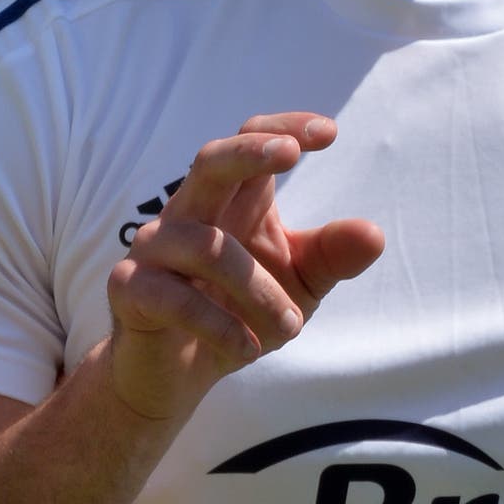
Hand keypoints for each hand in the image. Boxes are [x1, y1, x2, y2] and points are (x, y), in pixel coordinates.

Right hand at [105, 114, 382, 421]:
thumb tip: (374, 234)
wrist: (178, 376)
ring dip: (257, 288)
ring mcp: (154, 247)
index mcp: (234, 196)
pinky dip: (219, 324)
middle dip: (248, 151)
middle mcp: (191, 210)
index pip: (251, 138)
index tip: (329, 133)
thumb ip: (333, 256)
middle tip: (290, 153)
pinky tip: (250, 348)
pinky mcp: (129, 289)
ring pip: (205, 246)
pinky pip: (173, 296)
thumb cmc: (243, 311)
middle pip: (210, 160)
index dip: (285, 127)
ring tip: (292, 326)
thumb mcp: (300, 284)